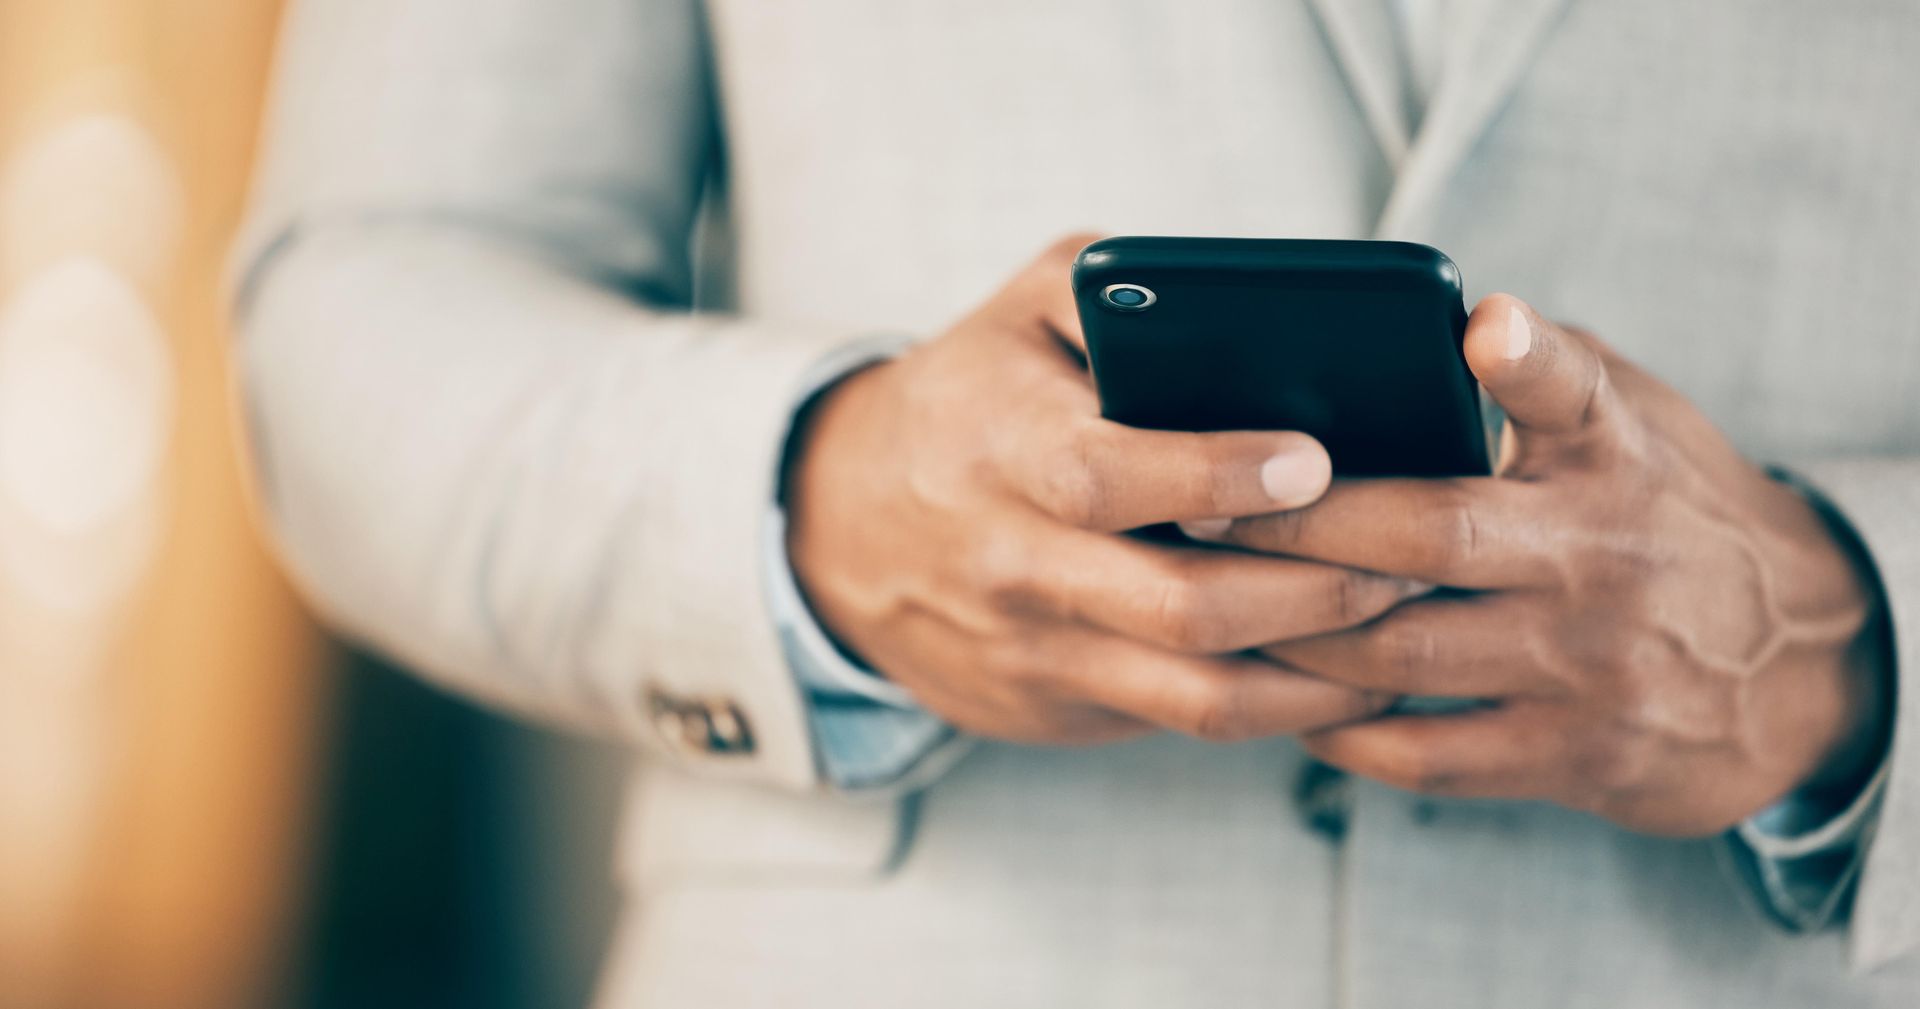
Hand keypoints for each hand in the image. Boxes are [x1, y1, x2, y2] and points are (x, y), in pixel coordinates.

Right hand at [786, 237, 1427, 744]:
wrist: (840, 527)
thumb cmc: (965, 399)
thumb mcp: (1018, 312)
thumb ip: (1117, 289)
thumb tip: (1250, 300)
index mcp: (1004, 451)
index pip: (1112, 478)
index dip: (1218, 476)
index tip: (1318, 458)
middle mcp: (1018, 564)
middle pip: (1183, 608)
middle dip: (1317, 589)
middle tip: (1416, 555)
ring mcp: (1036, 651)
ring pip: (1199, 694)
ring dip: (1319, 672)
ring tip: (1404, 628)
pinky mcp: (1055, 707)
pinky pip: (1184, 722)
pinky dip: (1280, 708)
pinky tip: (1344, 671)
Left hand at [1200, 295, 1887, 834]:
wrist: (1794, 664)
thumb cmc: (1668, 515)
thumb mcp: (1635, 422)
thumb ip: (1543, 376)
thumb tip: (1441, 322)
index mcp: (1613, 459)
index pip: (1571, 390)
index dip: (1521, 357)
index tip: (1476, 326)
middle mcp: (1603, 559)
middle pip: (1428, 535)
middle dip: (1297, 526)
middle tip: (1197, 512)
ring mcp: (1588, 667)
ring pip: (1402, 653)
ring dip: (1292, 636)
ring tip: (1210, 608)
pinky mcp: (1574, 756)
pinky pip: (1428, 756)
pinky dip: (1346, 734)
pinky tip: (1289, 706)